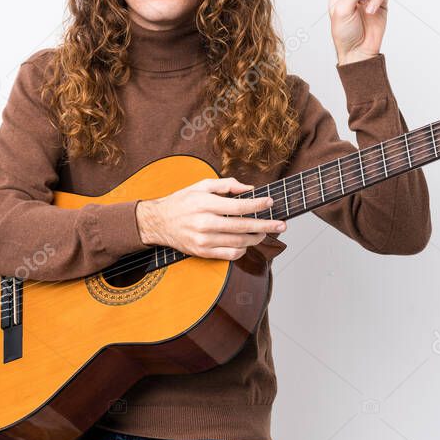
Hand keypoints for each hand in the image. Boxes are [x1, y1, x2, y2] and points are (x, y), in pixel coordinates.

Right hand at [136, 177, 285, 259]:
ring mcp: (203, 240)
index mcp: (205, 204)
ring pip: (239, 242)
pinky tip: (247, 243)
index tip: (271, 203)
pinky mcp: (202, 252)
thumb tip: (250, 189)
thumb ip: (226, 185)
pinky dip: (242, 249)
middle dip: (266, 226)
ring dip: (257, 238)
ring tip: (266, 232)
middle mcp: (204, 223)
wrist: (158, 222)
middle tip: (282, 225)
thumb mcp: (201, 186)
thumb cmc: (182, 201)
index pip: (238, 206)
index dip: (258, 205)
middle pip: (243, 227)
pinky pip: (229, 254)